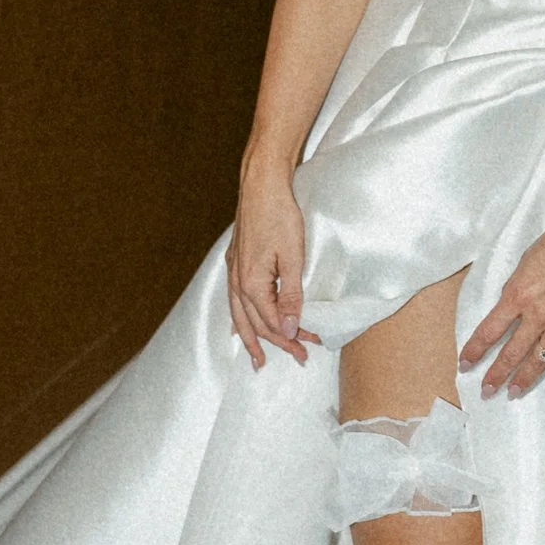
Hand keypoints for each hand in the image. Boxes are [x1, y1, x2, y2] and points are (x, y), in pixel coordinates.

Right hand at [227, 167, 308, 368]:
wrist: (261, 186)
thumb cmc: (279, 217)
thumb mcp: (293, 258)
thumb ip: (291, 296)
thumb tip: (288, 329)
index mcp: (251, 284)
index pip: (272, 323)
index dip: (292, 338)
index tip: (311, 346)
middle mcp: (237, 282)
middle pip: (255, 324)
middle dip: (275, 344)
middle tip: (296, 358)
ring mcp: (233, 271)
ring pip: (239, 316)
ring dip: (251, 338)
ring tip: (257, 358)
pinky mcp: (235, 262)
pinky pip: (234, 300)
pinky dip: (239, 318)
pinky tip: (240, 324)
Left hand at [461, 192, 544, 399]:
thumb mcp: (528, 258)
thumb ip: (517, 287)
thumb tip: (511, 306)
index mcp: (518, 294)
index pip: (489, 331)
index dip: (475, 351)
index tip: (465, 364)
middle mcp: (538, 314)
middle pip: (511, 352)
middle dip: (495, 375)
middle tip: (486, 390)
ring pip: (539, 360)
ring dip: (523, 379)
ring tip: (512, 393)